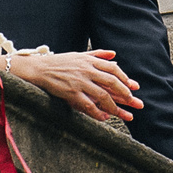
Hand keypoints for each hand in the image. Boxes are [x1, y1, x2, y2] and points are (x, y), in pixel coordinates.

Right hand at [15, 49, 140, 123]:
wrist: (39, 69)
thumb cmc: (59, 62)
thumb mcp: (79, 55)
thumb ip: (98, 55)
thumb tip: (114, 55)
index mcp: (89, 61)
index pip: (113, 69)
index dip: (125, 78)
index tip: (133, 86)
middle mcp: (86, 70)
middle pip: (111, 81)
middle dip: (124, 92)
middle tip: (133, 101)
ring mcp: (79, 82)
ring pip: (102, 95)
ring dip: (114, 105)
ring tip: (121, 113)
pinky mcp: (71, 93)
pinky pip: (88, 105)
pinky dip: (97, 112)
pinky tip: (104, 118)